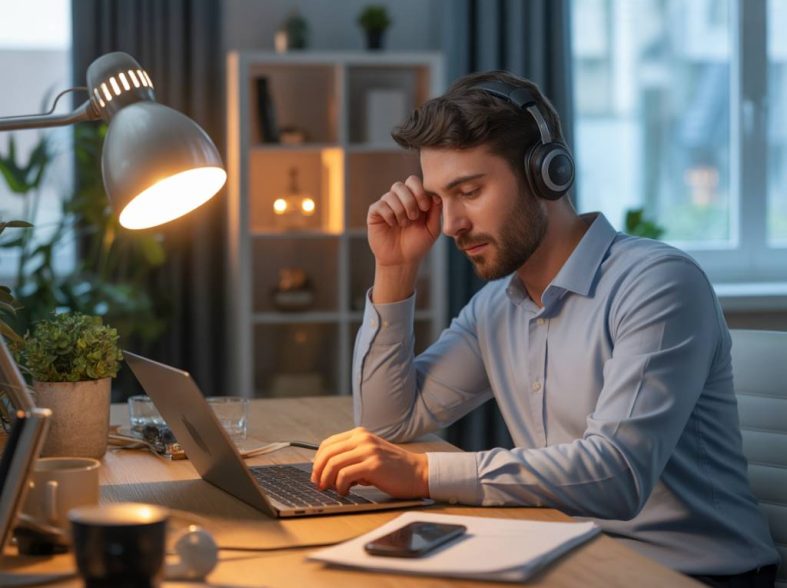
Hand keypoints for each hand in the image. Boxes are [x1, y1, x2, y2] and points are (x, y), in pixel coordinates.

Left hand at [310, 427, 429, 497]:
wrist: (418, 472)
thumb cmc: (393, 468)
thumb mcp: (369, 455)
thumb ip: (351, 458)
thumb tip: (325, 471)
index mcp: (359, 434)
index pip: (328, 444)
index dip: (318, 461)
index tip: (316, 474)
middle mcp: (362, 439)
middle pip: (327, 453)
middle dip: (318, 472)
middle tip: (319, 485)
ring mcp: (368, 450)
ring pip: (333, 464)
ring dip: (328, 480)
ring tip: (333, 489)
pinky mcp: (373, 465)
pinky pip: (345, 475)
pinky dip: (340, 486)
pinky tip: (346, 491)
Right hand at [367, 175, 441, 267]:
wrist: (402, 260)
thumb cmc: (418, 244)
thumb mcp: (432, 229)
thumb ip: (436, 211)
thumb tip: (436, 194)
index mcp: (413, 199)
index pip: (414, 182)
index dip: (420, 191)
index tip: (425, 207)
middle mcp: (399, 200)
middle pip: (401, 185)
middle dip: (410, 200)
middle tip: (414, 217)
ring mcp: (386, 205)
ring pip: (390, 195)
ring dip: (400, 210)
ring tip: (404, 224)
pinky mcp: (375, 213)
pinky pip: (380, 205)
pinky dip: (389, 215)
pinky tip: (393, 225)